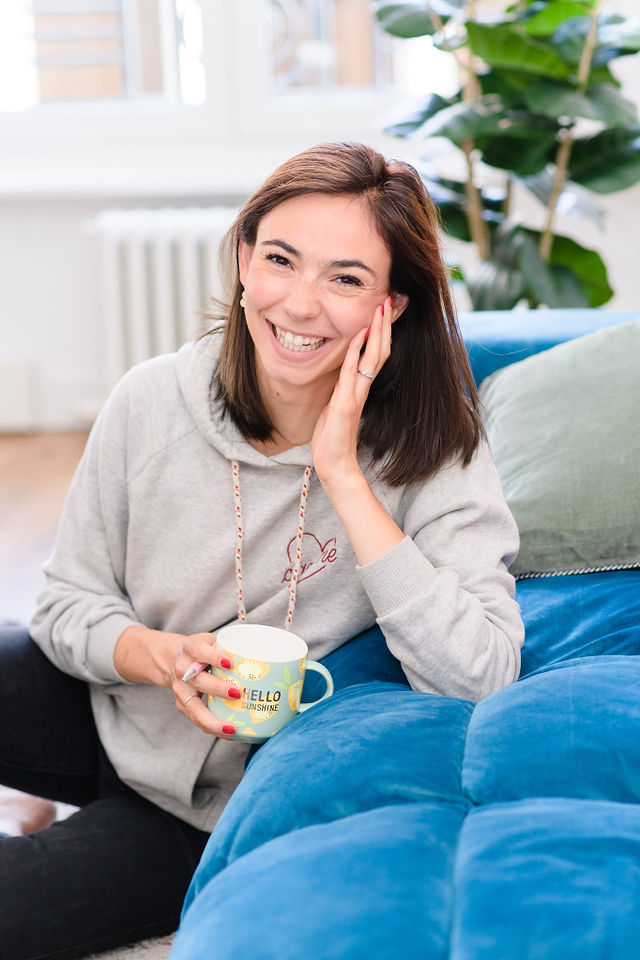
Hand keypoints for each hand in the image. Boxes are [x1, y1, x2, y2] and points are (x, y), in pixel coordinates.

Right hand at [115, 626, 238, 738]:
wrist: (172, 659)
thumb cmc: (200, 649)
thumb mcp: (211, 639)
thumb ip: (231, 644)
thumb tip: (262, 652)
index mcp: (191, 648)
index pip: (200, 651)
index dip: (214, 657)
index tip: (230, 663)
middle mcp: (183, 670)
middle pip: (198, 681)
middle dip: (218, 689)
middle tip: (237, 693)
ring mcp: (181, 689)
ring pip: (194, 708)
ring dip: (213, 720)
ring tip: (233, 728)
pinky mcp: (182, 705)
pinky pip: (197, 720)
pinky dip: (213, 728)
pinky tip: (230, 734)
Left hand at [311, 295, 391, 490]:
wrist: (334, 465)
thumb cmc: (332, 437)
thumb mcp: (334, 405)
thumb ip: (340, 388)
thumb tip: (339, 373)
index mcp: (360, 387)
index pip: (376, 354)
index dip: (381, 332)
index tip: (383, 309)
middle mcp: (362, 388)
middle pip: (381, 349)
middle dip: (385, 324)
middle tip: (388, 299)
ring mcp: (356, 395)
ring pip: (373, 357)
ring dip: (377, 331)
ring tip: (380, 308)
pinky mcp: (346, 404)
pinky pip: (352, 373)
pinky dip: (355, 352)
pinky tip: (358, 335)